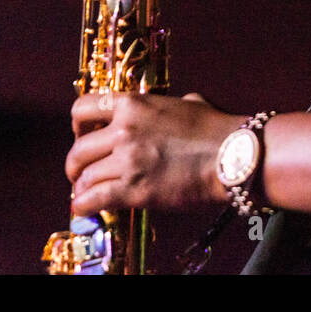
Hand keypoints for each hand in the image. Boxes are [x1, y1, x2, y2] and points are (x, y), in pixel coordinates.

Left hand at [66, 92, 239, 215]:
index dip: (78, 126)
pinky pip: (92, 200)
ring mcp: (126, 160)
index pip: (83, 109)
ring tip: (89, 193)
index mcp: (135, 105)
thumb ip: (171, 104)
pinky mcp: (133, 190)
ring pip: (84, 177)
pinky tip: (85, 208)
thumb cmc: (219, 130)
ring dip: (83, 187)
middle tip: (82, 173)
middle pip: (78, 150)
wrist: (234, 156)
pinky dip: (84, 206)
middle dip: (76, 165)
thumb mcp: (190, 103)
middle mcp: (124, 130)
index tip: (82, 137)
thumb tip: (177, 105)